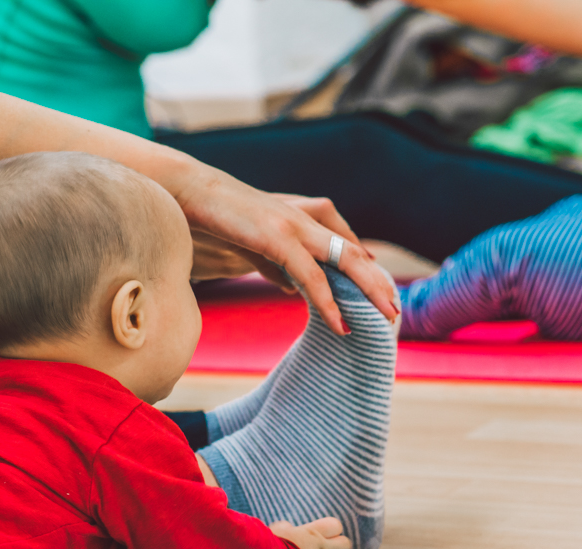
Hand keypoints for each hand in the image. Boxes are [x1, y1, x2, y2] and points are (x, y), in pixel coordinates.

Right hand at [172, 165, 396, 334]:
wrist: (187, 192)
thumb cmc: (216, 218)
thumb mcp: (254, 245)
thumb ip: (276, 265)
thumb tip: (292, 288)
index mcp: (300, 218)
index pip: (345, 243)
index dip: (366, 268)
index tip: (381, 291)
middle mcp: (304, 219)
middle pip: (355, 252)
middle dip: (378, 282)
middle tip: (395, 310)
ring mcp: (293, 225)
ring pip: (345, 260)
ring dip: (369, 291)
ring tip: (385, 317)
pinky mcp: (277, 237)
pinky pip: (311, 276)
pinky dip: (327, 302)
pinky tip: (339, 323)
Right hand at [270, 518, 351, 548]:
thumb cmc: (272, 548)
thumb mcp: (276, 530)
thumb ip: (286, 527)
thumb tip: (289, 528)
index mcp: (313, 533)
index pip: (336, 525)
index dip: (332, 527)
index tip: (323, 530)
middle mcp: (322, 548)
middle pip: (345, 544)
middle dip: (339, 543)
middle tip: (328, 544)